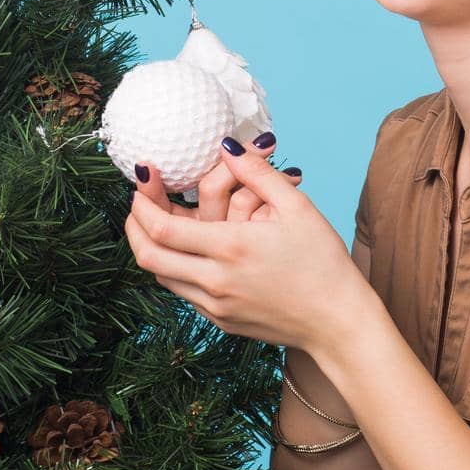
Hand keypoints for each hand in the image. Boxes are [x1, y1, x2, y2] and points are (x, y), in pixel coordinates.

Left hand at [124, 137, 364, 352]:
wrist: (337, 321)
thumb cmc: (323, 262)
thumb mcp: (297, 208)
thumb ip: (258, 173)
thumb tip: (228, 147)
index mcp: (231, 248)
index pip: (163, 228)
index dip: (142, 204)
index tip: (141, 182)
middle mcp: (215, 280)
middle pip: (149, 255)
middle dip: (133, 225)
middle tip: (136, 204)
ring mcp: (215, 305)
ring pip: (161, 277)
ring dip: (150, 248)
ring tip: (155, 224)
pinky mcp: (220, 321)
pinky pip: (183, 292)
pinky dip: (174, 268)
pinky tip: (186, 251)